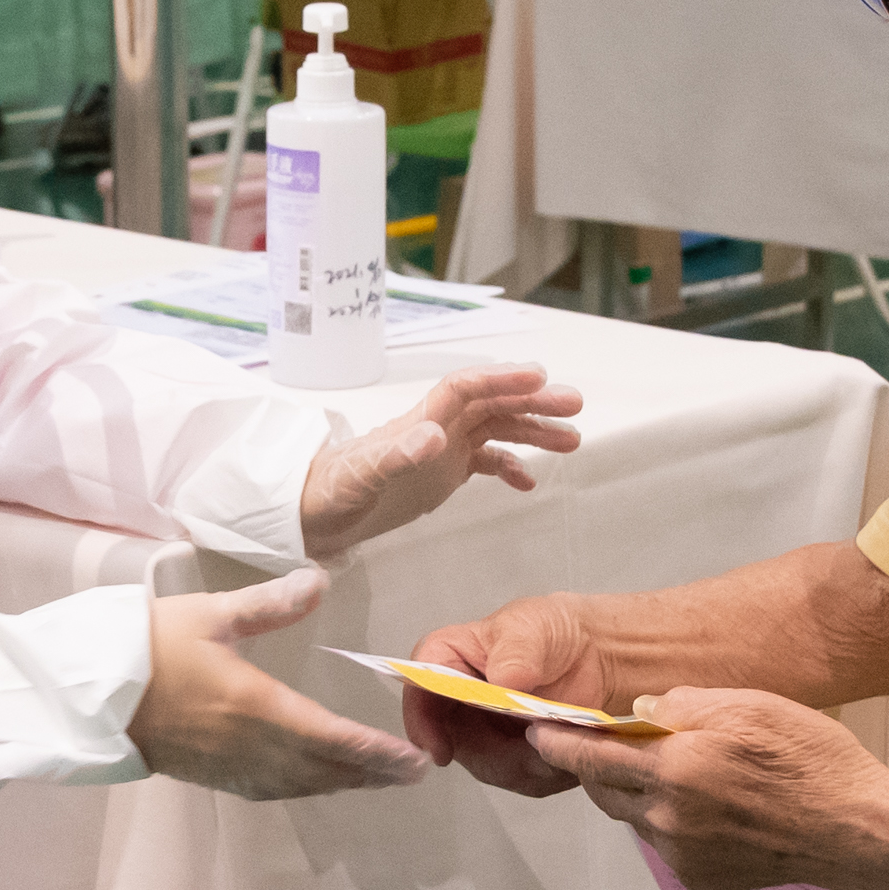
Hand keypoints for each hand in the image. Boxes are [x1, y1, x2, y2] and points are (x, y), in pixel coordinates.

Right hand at [129, 570, 426, 799]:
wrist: (88, 693)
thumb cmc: (146, 647)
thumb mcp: (209, 613)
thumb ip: (269, 603)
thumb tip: (319, 580)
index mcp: (255, 706)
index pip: (332, 738)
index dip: (376, 754)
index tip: (412, 761)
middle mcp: (250, 746)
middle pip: (324, 769)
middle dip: (372, 774)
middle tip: (412, 774)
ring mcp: (230, 767)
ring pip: (300, 784)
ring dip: (342, 783)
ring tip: (376, 779)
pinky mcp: (211, 775)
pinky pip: (271, 790)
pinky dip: (304, 788)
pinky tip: (314, 782)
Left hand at [300, 367, 584, 558]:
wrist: (313, 513)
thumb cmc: (331, 490)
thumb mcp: (363, 476)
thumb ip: (398, 454)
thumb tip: (436, 436)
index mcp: (419, 420)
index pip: (467, 388)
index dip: (502, 378)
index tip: (539, 376)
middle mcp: (436, 428)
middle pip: (492, 404)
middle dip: (533, 402)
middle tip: (574, 405)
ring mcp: (442, 450)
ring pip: (497, 429)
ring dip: (533, 431)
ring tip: (572, 441)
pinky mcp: (442, 474)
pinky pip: (486, 462)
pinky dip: (511, 467)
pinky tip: (530, 482)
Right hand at [401, 595, 619, 793]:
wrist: (597, 653)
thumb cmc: (554, 631)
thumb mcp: (533, 627)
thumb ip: (516, 651)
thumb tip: (502, 680)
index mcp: (450, 658)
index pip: (419, 686)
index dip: (421, 718)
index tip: (441, 749)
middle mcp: (457, 699)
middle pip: (450, 739)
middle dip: (488, 753)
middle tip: (531, 750)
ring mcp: (482, 731)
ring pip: (486, 765)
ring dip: (522, 764)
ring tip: (560, 743)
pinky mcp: (510, 755)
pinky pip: (517, 778)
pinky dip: (543, 772)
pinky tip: (566, 754)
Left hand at [529, 688, 888, 889]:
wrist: (856, 830)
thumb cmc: (810, 757)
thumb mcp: (750, 705)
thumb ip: (685, 704)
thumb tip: (640, 714)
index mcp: (675, 769)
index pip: (591, 757)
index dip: (558, 744)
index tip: (535, 733)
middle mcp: (668, 818)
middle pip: (605, 791)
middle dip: (598, 767)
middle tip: (610, 744)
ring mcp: (683, 856)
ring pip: (634, 818)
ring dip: (637, 794)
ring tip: (676, 773)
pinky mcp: (700, 879)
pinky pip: (665, 844)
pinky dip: (668, 822)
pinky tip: (707, 807)